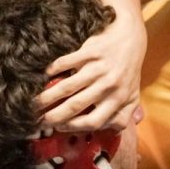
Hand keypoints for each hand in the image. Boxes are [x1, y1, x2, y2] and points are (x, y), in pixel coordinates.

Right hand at [36, 14, 146, 131]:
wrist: (131, 37)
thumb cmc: (130, 70)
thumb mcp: (133, 95)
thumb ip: (125, 115)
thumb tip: (112, 131)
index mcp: (119, 99)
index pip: (94, 121)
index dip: (75, 126)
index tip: (60, 128)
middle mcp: (108, 85)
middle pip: (76, 105)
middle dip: (54, 115)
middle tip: (40, 120)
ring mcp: (99, 67)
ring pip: (68, 86)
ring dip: (49, 96)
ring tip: (36, 102)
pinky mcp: (91, 51)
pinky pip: (67, 62)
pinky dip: (54, 69)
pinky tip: (46, 75)